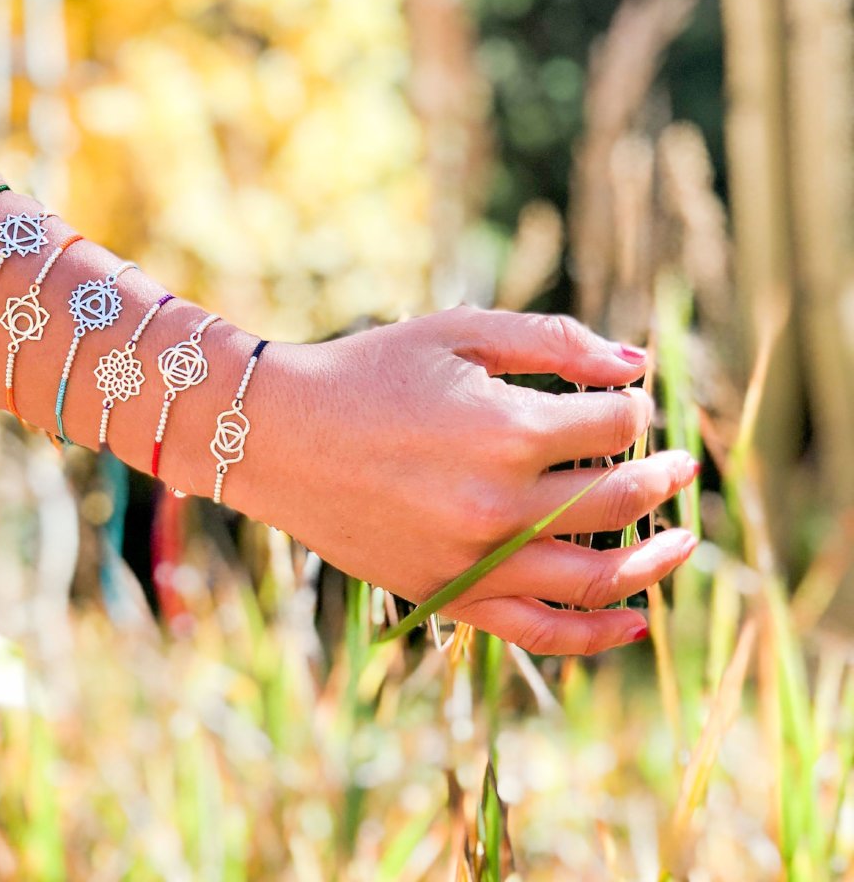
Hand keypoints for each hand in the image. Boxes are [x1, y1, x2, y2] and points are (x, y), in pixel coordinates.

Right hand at [241, 307, 698, 654]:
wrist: (280, 434)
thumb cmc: (368, 371)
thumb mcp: (459, 332)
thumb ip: (554, 341)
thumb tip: (637, 365)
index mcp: (507, 430)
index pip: (614, 427)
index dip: (632, 409)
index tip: (621, 402)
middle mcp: (500, 504)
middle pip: (619, 499)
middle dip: (661, 476)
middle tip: (681, 466)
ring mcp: (475, 559)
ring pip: (596, 576)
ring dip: (655, 561)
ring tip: (686, 543)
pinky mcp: (449, 593)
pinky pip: (538, 629)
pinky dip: (595, 632)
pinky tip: (636, 621)